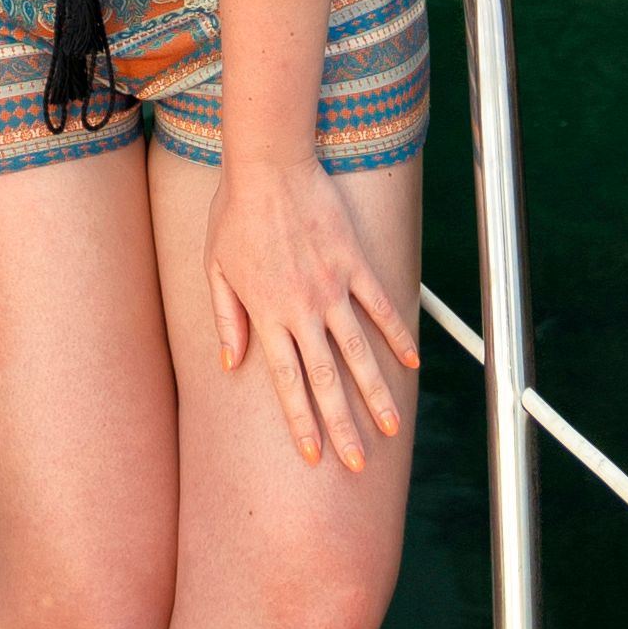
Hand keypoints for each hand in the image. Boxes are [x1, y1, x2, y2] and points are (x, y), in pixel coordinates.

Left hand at [208, 154, 416, 472]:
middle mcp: (302, 309)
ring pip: (358, 353)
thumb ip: (227, 318)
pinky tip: (411, 363)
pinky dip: (397, 334)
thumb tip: (231, 362)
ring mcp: (332, 287)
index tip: (314, 454)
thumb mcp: (216, 268)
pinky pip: (380, 306)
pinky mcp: (354, 263)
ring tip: (391, 429)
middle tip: (358, 463)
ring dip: (376, 394)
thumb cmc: (235, 214)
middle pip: (326, 380)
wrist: (269, 165)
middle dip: (342, 425)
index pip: (286, 381)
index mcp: (267, 315)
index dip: (301, 421)